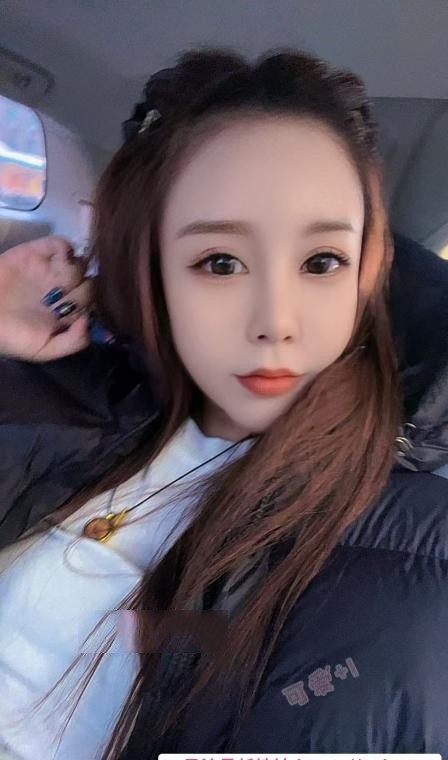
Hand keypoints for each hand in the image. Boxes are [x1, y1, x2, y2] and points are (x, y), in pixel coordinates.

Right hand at [0, 236, 94, 361]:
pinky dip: (64, 247)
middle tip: (70, 290)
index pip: (92, 304)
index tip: (80, 307)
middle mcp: (62, 291)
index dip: (92, 304)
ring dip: (78, 266)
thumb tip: (89, 320)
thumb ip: (73, 341)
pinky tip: (58, 258)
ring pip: (80, 263)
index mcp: (66, 313)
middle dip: (88, 284)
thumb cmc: (11, 336)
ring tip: (61, 276)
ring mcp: (51, 271)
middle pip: (89, 281)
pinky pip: (60, 244)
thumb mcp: (43, 351)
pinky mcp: (35, 253)